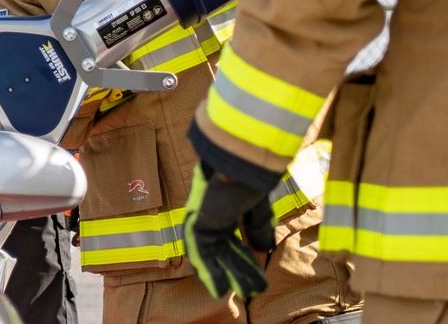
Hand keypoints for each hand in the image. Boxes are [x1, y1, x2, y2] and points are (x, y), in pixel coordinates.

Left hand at [183, 162, 275, 298]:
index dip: (244, 260)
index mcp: (223, 209)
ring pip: (213, 255)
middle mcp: (210, 216)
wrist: (239, 164)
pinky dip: (209, 273)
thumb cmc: (248, 178)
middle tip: (253, 290)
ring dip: (227, 275)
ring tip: (242, 293)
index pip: (231, 240)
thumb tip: (262, 249)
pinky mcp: (195, 224)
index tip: (256, 276)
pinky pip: (199, 254)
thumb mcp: (257, 208)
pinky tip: (219, 290)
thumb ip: (258, 228)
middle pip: (224, 251)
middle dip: (239, 271)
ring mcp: (201, 220)